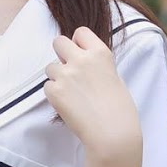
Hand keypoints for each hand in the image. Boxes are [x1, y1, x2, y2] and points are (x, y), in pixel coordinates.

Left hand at [43, 26, 142, 157]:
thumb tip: (80, 60)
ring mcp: (66, 74)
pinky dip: (54, 95)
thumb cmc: (119, 110)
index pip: (80, 32)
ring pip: (50, 67)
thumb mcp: (114, 77)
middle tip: (69, 71)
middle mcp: (82, 59)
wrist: (112, 134)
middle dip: (61, 54)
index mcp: (101, 53)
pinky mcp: (55, 91)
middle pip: (58, 41)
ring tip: (72, 94)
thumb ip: (96, 65)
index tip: (80, 54)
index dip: (78, 43)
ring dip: (57, 78)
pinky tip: (69, 105)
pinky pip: (47, 86)